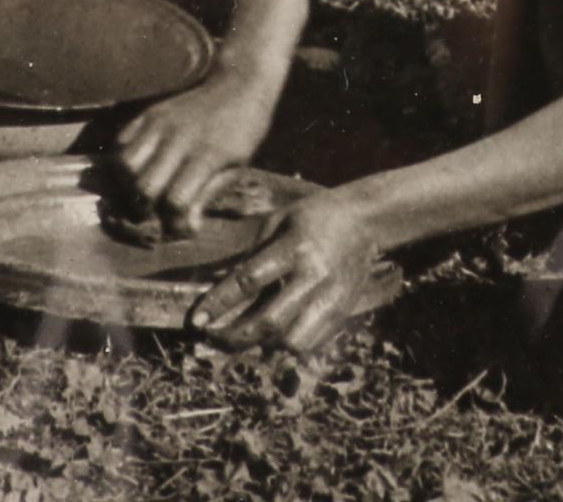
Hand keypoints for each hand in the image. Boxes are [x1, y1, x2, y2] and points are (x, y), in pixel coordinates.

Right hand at [116, 64, 282, 234]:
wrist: (241, 84)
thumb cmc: (243, 131)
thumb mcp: (235, 166)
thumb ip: (207, 195)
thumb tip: (184, 228)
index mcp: (207, 154)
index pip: (176, 200)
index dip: (176, 224)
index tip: (185, 228)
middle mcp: (179, 138)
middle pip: (144, 186)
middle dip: (147, 209)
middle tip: (157, 214)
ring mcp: (160, 123)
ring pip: (124, 164)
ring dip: (128, 186)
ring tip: (142, 193)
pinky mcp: (149, 113)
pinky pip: (120, 141)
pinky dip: (123, 161)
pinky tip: (138, 169)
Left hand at [186, 187, 399, 352]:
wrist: (365, 220)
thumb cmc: (314, 216)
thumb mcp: (279, 220)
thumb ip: (252, 252)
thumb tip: (218, 284)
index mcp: (295, 248)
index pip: (249, 281)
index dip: (219, 304)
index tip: (196, 321)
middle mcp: (314, 276)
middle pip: (269, 321)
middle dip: (234, 337)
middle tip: (212, 338)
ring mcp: (331, 298)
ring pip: (292, 341)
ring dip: (264, 346)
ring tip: (245, 338)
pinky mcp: (342, 312)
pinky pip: (311, 344)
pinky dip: (287, 347)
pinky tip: (273, 337)